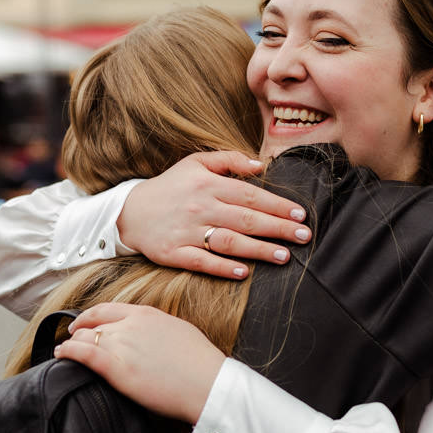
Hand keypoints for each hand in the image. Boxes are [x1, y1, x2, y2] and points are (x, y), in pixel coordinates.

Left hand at [56, 303, 223, 423]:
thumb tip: (147, 335)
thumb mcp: (178, 331)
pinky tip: (61, 355)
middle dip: (80, 334)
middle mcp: (130, 325)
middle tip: (73, 342)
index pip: (107, 309)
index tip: (82, 324)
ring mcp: (122, 345)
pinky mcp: (117, 368)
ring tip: (65, 352)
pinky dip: (68, 352)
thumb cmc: (201, 363)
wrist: (209, 383)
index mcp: (146, 315)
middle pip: (93, 325)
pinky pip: (84, 354)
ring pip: (85, 338)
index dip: (89, 316)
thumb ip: (156, 329)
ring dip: (72, 345)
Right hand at [116, 151, 310, 279]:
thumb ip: (229, 160)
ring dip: (258, 250)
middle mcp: (200, 207)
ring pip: (228, 242)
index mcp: (208, 185)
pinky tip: (244, 272)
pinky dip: (223, 268)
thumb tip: (261, 165)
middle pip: (245, 219)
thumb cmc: (170, 186)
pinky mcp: (174, 253)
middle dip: (278, 228)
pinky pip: (202, 262)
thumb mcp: (195, 163)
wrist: (129, 211)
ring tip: (284, 256)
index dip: (277, 205)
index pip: (250, 195)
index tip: (300, 215)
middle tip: (304, 236)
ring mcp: (186, 231)